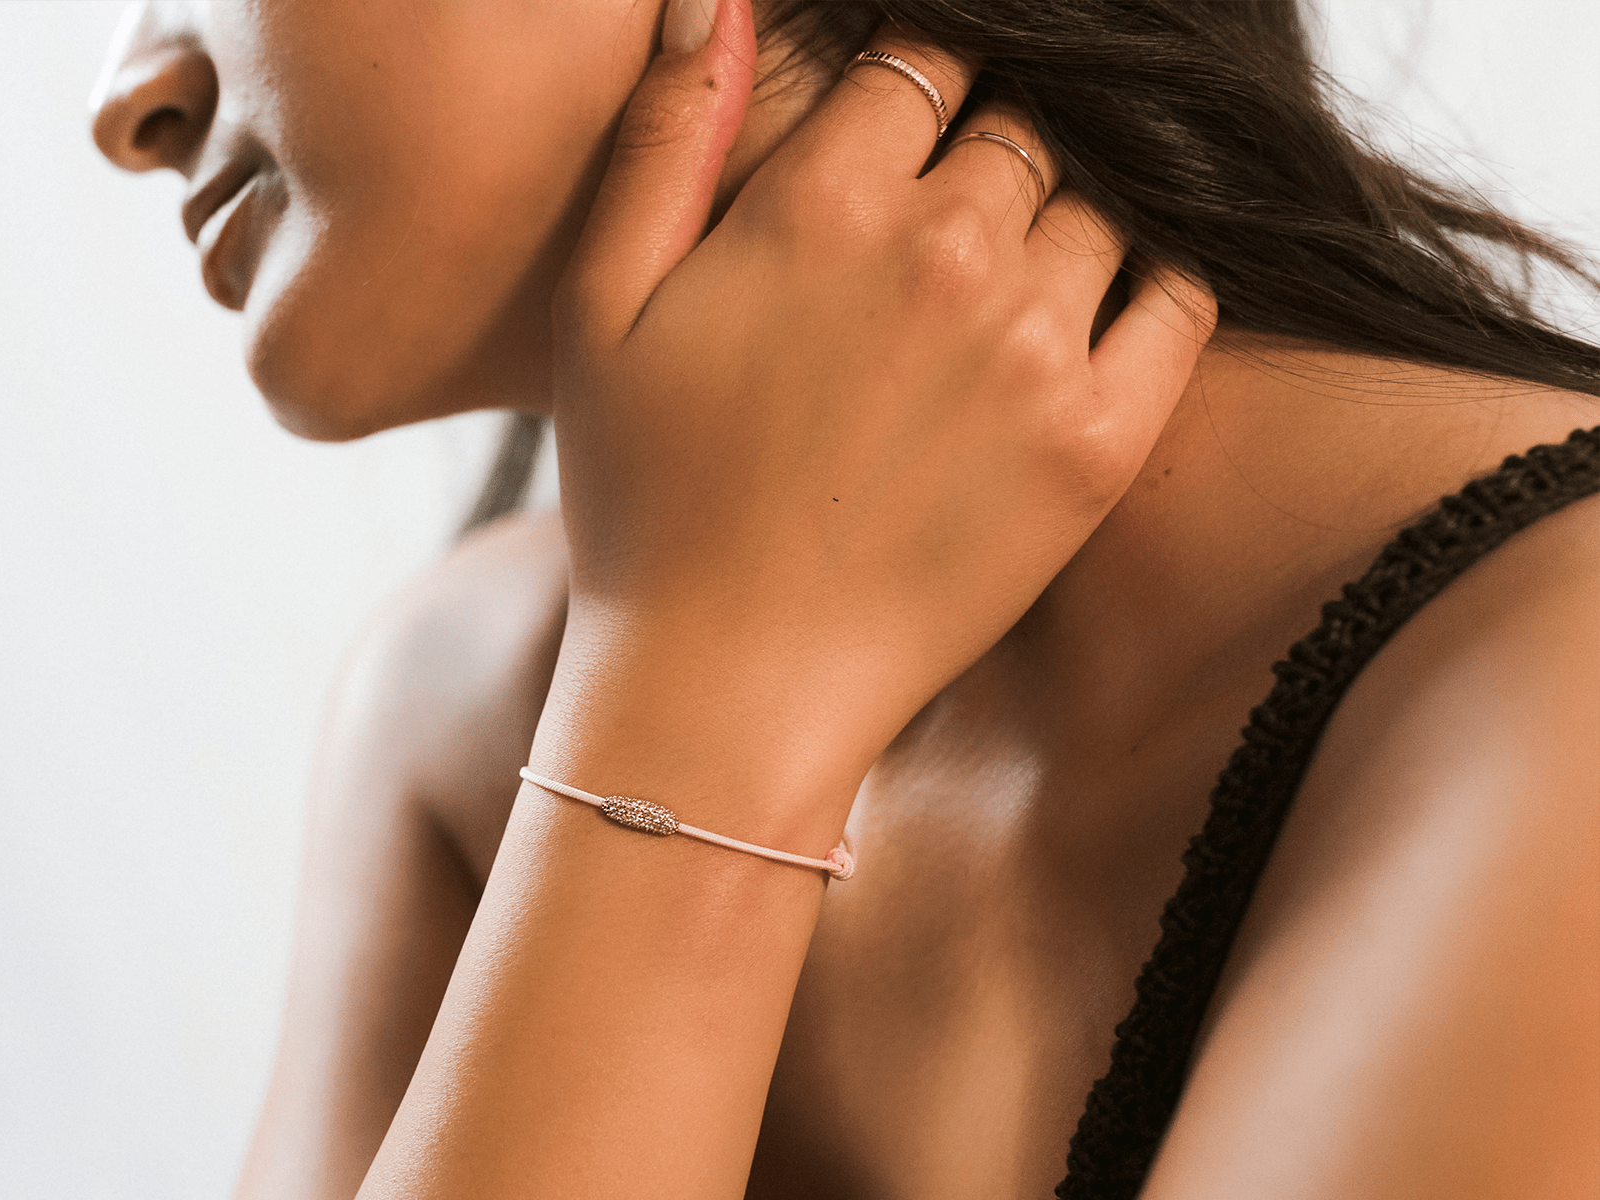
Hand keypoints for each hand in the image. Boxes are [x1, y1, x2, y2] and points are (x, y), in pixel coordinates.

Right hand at [544, 0, 1215, 821]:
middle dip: (986, 157)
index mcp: (825, 200)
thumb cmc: (647, 505)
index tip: (905, 143)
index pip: (925, 62)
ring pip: (1100, 205)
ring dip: (1061, 223)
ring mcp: (1037, 347)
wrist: (728, 686)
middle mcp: (948, 251)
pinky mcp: (1099, 443)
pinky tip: (1095, 314)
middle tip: (943, 236)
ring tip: (1000, 293)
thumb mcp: (602, 307)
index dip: (915, 93)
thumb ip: (667, 134)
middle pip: (1021, 128)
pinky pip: (1180, 301)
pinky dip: (1157, 282)